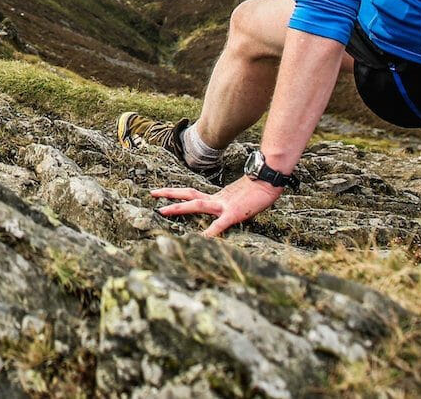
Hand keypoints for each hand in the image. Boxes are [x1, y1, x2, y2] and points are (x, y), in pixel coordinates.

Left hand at [152, 175, 283, 236]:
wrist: (269, 180)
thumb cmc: (259, 189)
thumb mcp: (241, 198)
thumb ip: (231, 203)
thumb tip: (227, 208)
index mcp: (218, 197)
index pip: (194, 195)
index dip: (178, 194)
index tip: (163, 194)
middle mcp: (217, 199)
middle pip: (189, 194)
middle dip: (170, 195)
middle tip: (152, 194)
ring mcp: (224, 205)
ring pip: (196, 204)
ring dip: (178, 207)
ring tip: (162, 210)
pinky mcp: (234, 213)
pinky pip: (218, 225)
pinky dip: (209, 232)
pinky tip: (199, 239)